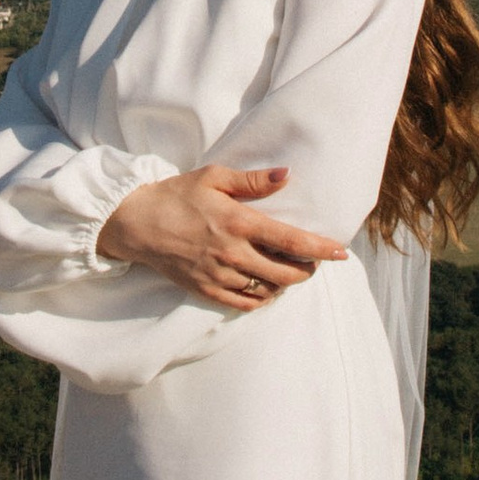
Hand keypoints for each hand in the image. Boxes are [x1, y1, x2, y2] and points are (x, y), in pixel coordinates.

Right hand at [95, 164, 348, 312]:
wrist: (136, 223)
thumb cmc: (177, 195)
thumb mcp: (214, 178)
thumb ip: (253, 180)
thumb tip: (287, 176)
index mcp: (238, 222)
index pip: (291, 240)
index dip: (321, 248)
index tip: (342, 253)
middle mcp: (232, 252)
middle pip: (286, 272)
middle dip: (307, 270)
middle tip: (313, 262)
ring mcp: (219, 275)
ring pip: (268, 290)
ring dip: (285, 283)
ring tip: (288, 271)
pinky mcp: (206, 290)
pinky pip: (245, 304)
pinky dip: (263, 299)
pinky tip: (266, 288)